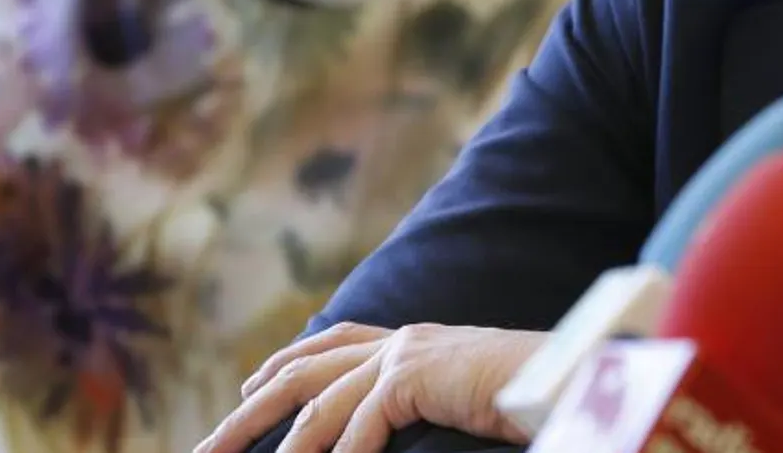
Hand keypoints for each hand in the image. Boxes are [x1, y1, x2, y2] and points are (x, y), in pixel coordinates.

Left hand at [195, 323, 541, 452]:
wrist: (573, 379)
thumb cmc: (530, 396)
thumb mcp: (461, 398)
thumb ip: (421, 401)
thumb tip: (388, 423)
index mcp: (412, 339)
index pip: (333, 341)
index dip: (285, 362)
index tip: (247, 388)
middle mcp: (400, 339)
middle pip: (302, 370)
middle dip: (249, 409)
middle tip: (209, 444)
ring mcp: (406, 354)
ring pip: (318, 401)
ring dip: (279, 444)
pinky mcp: (416, 375)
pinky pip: (361, 425)